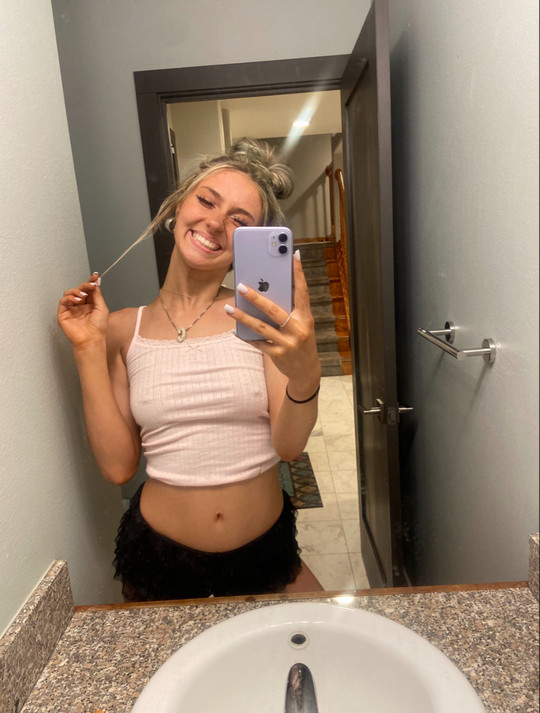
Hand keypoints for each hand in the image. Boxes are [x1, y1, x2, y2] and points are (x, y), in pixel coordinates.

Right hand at [57, 273, 108, 348]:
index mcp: (89, 304)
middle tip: (90, 285)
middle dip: (84, 286)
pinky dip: (69, 298)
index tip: (95, 276)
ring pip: (69, 293)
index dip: (91, 282)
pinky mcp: (63, 314)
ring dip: (76, 292)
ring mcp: (71, 309)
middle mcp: (80, 306)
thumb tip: (95, 282)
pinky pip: (63, 301)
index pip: (88, 290)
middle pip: (79, 290)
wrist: (91, 339)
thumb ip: (97, 295)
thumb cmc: (98, 327)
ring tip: (83, 296)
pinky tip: (77, 301)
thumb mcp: (101, 308)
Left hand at [225, 252, 320, 396]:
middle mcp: (298, 329)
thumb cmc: (302, 341)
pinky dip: (245, 335)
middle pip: (274, 310)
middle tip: (241, 286)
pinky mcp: (277, 355)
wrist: (306, 371)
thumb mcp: (303, 324)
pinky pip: (257, 343)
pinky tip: (234, 329)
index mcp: (306, 317)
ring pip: (261, 327)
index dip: (298, 273)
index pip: (302, 292)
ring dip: (243, 317)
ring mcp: (287, 343)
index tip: (292, 256)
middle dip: (256, 298)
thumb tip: (270, 288)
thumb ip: (291, 309)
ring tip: (228, 307)